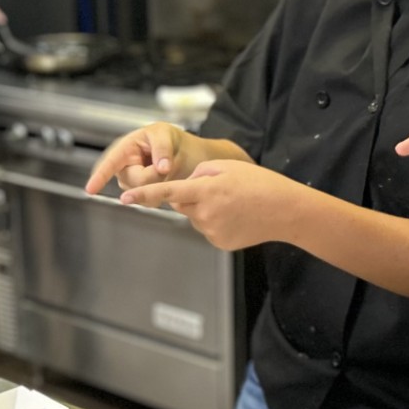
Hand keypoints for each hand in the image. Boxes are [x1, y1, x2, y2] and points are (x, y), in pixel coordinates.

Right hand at [85, 122, 198, 193]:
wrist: (184, 154)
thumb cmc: (169, 139)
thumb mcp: (167, 135)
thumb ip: (163, 149)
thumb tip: (161, 168)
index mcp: (125, 148)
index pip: (110, 163)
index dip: (99, 176)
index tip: (90, 189)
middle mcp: (123, 167)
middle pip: (135, 182)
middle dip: (155, 176)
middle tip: (166, 164)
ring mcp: (130, 182)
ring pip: (142, 193)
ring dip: (158, 184)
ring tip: (164, 169)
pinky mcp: (139, 194)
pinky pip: (148, 200)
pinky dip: (159, 193)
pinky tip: (163, 181)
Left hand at [117, 159, 303, 251]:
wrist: (284, 210)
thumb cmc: (258, 184)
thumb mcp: (226, 166)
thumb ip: (199, 172)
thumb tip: (185, 186)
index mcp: (205, 190)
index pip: (167, 192)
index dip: (144, 196)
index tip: (124, 198)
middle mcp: (204, 212)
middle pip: (182, 203)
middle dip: (192, 196)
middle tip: (220, 190)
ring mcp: (211, 231)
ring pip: (196, 216)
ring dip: (206, 209)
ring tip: (234, 204)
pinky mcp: (219, 242)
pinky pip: (208, 228)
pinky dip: (217, 222)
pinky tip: (236, 217)